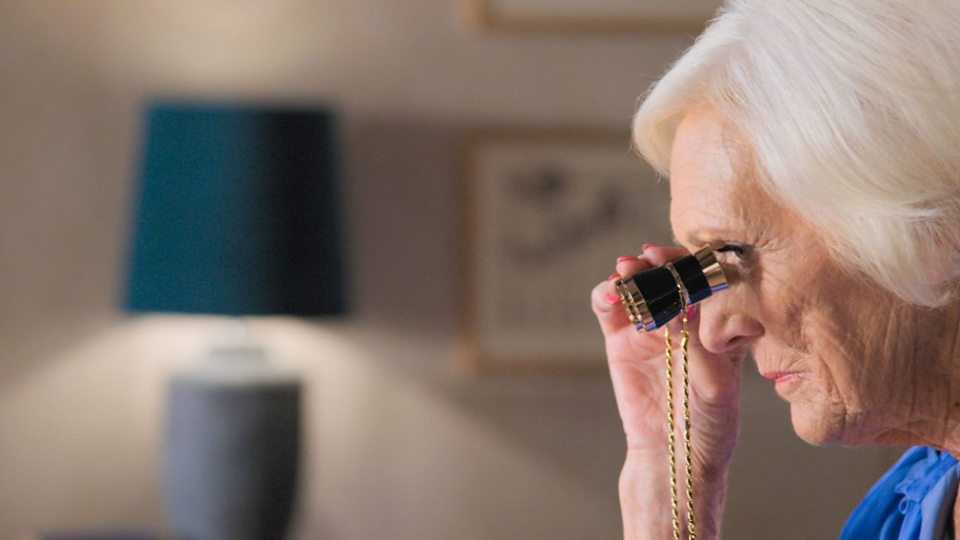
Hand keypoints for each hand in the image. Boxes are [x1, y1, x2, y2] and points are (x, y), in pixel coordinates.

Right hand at [591, 245, 743, 537]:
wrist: (672, 452)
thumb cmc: (708, 424)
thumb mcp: (716, 385)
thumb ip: (700, 346)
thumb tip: (680, 307)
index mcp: (716, 321)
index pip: (707, 279)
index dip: (696, 263)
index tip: (686, 261)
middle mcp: (683, 316)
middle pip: (669, 272)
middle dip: (660, 260)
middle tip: (650, 257)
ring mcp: (649, 324)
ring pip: (638, 283)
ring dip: (632, 270)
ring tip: (626, 270)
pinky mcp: (620, 338)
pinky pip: (609, 306)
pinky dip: (606, 294)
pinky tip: (610, 293)